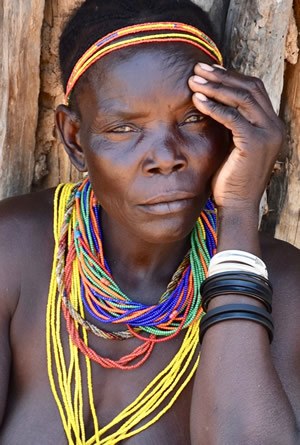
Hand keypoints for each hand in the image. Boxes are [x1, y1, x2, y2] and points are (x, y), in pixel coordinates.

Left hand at [188, 63, 284, 211]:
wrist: (238, 205)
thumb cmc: (230, 178)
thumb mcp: (232, 145)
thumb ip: (229, 124)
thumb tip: (211, 101)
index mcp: (271, 125)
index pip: (254, 90)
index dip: (231, 78)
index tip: (208, 72)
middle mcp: (274, 126)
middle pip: (249, 88)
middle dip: (222, 76)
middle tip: (198, 68)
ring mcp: (267, 134)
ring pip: (242, 98)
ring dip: (215, 87)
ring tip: (193, 80)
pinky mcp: (254, 143)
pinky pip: (232, 117)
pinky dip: (213, 107)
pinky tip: (197, 101)